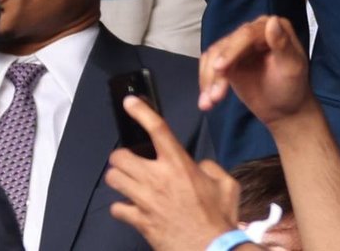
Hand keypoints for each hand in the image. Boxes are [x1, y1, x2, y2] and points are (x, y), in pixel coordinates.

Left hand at [106, 96, 239, 250]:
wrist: (211, 249)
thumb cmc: (220, 218)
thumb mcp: (225, 184)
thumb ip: (210, 167)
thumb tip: (198, 166)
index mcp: (180, 165)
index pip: (157, 128)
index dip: (141, 111)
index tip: (130, 102)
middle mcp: (158, 178)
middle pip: (121, 156)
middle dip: (122, 157)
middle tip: (130, 161)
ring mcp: (145, 200)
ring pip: (114, 179)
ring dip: (118, 178)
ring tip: (126, 181)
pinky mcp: (140, 220)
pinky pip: (117, 208)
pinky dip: (121, 207)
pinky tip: (130, 207)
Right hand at [200, 15, 314, 125]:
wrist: (286, 109)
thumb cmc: (293, 87)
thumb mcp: (292, 67)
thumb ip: (282, 45)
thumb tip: (272, 21)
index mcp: (273, 28)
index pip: (246, 34)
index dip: (231, 51)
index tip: (219, 69)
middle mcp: (253, 32)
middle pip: (226, 44)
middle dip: (216, 71)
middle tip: (213, 96)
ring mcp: (239, 45)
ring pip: (214, 55)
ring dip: (208, 79)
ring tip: (209, 102)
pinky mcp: (228, 59)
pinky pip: (210, 64)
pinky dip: (206, 81)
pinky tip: (207, 99)